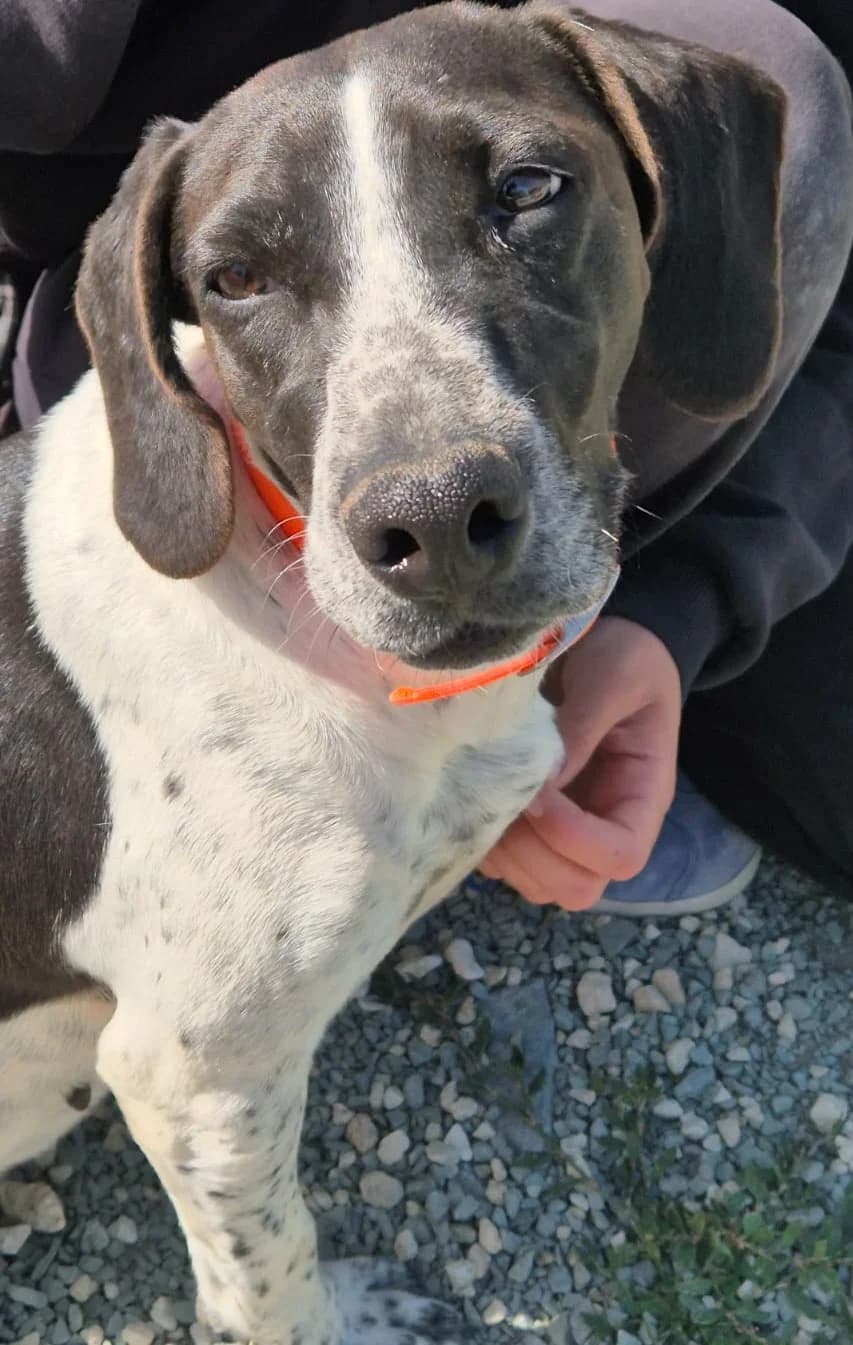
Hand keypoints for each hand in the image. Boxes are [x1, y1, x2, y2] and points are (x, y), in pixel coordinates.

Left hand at [480, 616, 681, 909]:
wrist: (605, 643)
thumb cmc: (625, 657)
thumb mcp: (615, 677)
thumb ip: (582, 725)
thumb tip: (542, 781)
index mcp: (641, 794)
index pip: (622, 855)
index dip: (575, 839)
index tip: (539, 795)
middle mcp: (605, 822)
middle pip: (578, 886)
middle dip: (535, 854)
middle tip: (508, 799)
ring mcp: (568, 828)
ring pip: (537, 883)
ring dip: (505, 853)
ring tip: (488, 796)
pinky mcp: (532, 822)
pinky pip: (506, 862)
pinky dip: (483, 841)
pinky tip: (475, 795)